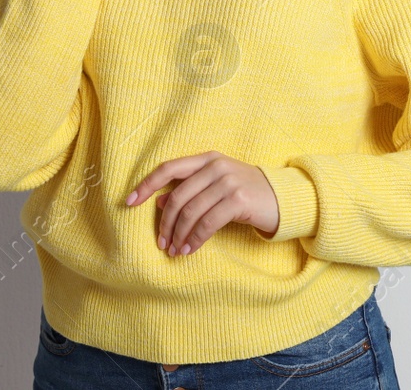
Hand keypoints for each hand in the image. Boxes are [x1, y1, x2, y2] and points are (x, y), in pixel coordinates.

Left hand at [125, 151, 279, 254]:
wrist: (282, 198)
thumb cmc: (245, 193)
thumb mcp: (216, 187)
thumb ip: (189, 190)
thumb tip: (158, 201)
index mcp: (207, 159)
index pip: (169, 168)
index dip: (146, 184)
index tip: (128, 202)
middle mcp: (215, 166)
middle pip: (177, 196)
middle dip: (165, 223)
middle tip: (161, 243)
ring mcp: (227, 181)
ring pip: (190, 212)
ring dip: (178, 235)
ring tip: (175, 250)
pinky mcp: (237, 200)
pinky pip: (206, 223)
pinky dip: (194, 239)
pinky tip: (189, 250)